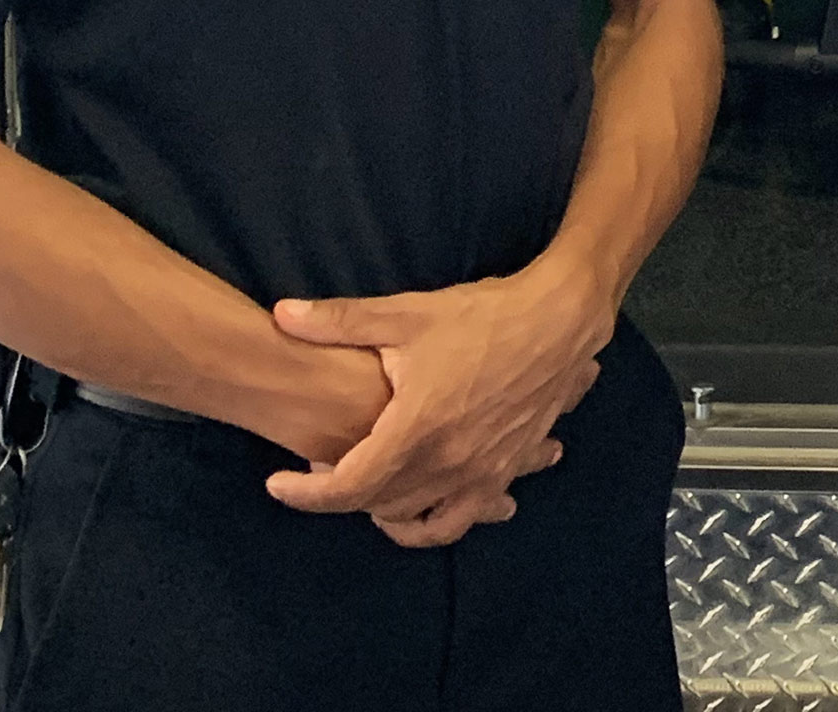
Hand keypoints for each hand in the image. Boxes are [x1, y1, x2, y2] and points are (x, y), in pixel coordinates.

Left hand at [261, 269, 604, 535]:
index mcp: (415, 430)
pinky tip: (420, 507)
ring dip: (383, 512)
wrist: (559, 321)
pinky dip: (433, 523)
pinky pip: (463, 519)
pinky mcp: (505, 471)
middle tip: (320, 463)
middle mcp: (447, 464)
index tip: (277, 484)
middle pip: (377, 505)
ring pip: (418, 521)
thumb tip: (280, 314)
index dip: (304, 494)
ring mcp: (481, 474)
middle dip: (341, 493)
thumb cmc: (483, 317)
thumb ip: (339, 321)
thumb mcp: (407, 314)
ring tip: (364, 489)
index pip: (346, 487)